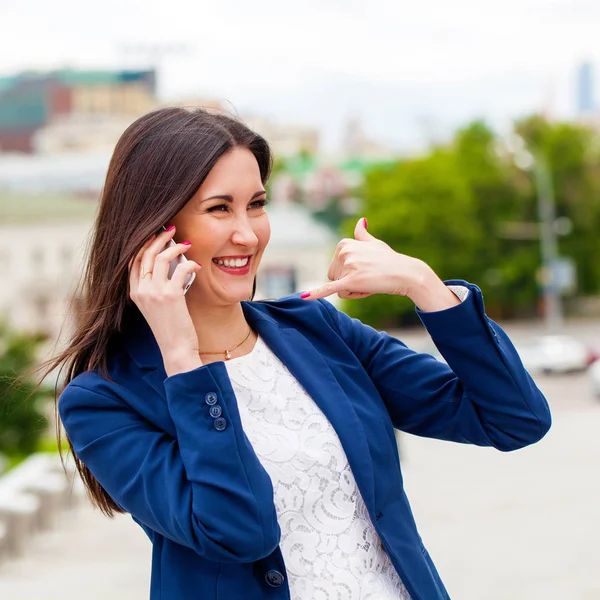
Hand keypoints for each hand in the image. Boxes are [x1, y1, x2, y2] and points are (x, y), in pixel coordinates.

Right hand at [129, 227, 202, 375]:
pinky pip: (180, 269)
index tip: (155, 234)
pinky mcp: (170, 296)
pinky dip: (190, 263)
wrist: (176, 350)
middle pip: (144, 254)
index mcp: (134, 293)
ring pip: (160, 258)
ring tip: (186, 243)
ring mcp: (154, 293)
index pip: (133, 260)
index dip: (143, 243)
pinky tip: (197, 265)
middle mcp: (140, 291)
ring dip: (175, 246)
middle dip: (158, 237)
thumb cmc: (170, 328)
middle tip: (171, 229)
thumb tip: (170, 265)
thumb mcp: (156, 306)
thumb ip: (156, 287)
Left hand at [300, 217, 436, 301]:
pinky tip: (304, 297)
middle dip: (350, 284)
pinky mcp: (350, 281)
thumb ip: (362, 235)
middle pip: (335, 279)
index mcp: (343, 244)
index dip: (350, 274)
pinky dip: (317, 294)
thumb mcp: (374, 243)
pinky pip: (330, 289)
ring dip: (354, 291)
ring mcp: (347, 266)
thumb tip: (361, 221)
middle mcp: (343, 252)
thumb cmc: (390, 259)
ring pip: (340, 290)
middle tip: (369, 278)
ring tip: (371, 282)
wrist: (406, 273)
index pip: (335, 268)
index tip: (366, 270)